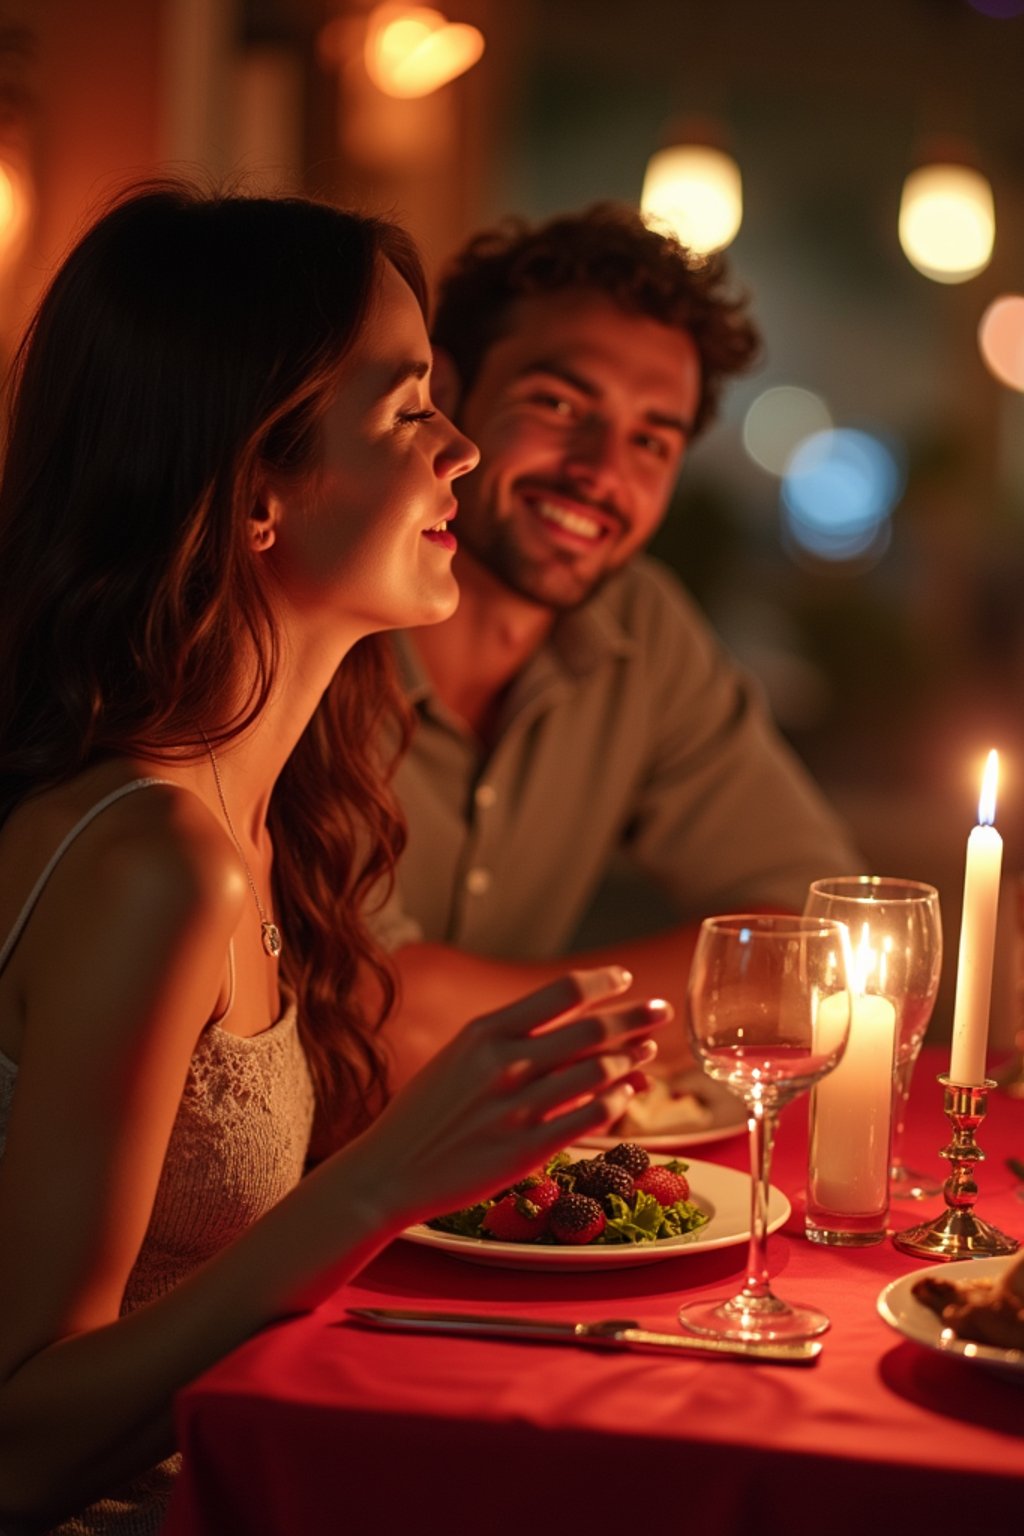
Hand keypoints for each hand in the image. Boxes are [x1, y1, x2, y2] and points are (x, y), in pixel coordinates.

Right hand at [350, 966, 670, 1229]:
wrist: (388, 1171)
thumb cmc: (423, 1113)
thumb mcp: (457, 1057)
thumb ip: (508, 1038)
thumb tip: (565, 1022)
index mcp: (485, 1032)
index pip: (563, 993)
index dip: (603, 983)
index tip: (625, 981)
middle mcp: (506, 1064)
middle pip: (591, 1030)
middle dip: (635, 1016)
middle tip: (661, 1010)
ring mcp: (518, 1107)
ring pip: (598, 1073)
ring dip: (630, 1059)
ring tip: (647, 1052)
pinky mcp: (528, 1150)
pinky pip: (590, 1118)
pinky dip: (615, 1103)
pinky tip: (626, 1096)